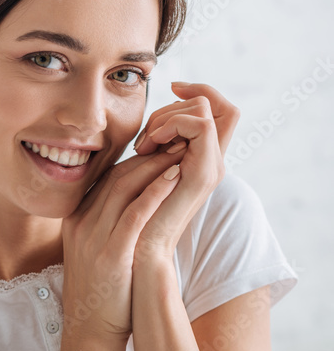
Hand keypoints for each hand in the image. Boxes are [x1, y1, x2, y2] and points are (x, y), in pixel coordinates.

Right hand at [61, 148, 186, 341]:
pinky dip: (155, 192)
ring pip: (124, 188)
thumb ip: (108, 224)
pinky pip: (134, 214)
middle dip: (148, 155)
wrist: (91, 331)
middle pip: (115, 176)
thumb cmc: (103, 292)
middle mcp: (81, 224)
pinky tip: (175, 178)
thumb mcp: (97, 250)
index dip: (136, 159)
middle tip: (176, 142)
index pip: (107, 177)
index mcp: (77, 219)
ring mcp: (93, 239)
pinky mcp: (110, 256)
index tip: (162, 149)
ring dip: (155, 165)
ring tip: (181, 152)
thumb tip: (135, 202)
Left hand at [130, 82, 239, 262]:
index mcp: (198, 162)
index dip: (196, 91)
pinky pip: (200, 126)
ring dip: (167, 116)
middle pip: (210, 103)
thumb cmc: (133, 226)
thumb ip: (147, 157)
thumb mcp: (138, 181)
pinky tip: (147, 146)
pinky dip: (172, 125)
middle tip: (145, 137)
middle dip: (169, 107)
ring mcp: (210, 168)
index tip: (170, 89)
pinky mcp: (203, 174)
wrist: (140, 260)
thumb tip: (141, 132)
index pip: (217, 109)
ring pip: (203, 109)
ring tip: (144, 144)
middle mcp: (211, 162)